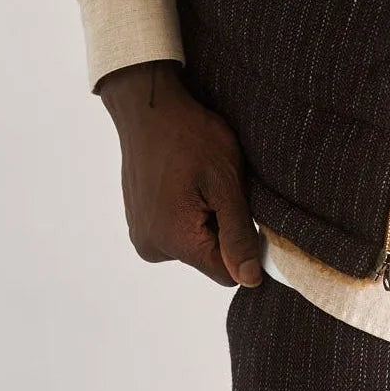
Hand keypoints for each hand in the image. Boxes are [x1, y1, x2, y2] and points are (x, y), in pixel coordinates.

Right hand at [97, 60, 262, 288]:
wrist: (151, 110)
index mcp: (175, 242)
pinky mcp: (139, 222)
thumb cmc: (191, 139)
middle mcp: (152, 248)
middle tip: (218, 186)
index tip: (242, 209)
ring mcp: (142, 235)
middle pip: (208, 257)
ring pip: (193, 243)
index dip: (244, 246)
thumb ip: (237, 235)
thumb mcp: (225, 183)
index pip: (225, 273)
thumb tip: (250, 280)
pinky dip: (188, 211)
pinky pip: (175, 230)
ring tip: (200, 181)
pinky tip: (185, 182)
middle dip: (222, 227)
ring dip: (205, 218)